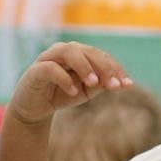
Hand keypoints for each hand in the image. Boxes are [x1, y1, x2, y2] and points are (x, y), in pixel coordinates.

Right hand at [7, 42, 130, 125]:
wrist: (34, 109)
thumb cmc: (62, 95)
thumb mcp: (86, 91)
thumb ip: (102, 84)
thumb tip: (125, 83)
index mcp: (78, 53)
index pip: (100, 55)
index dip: (115, 68)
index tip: (127, 84)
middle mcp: (63, 51)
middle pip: (87, 51)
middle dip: (103, 67)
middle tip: (114, 85)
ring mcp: (48, 58)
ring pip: (68, 52)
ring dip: (84, 66)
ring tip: (93, 83)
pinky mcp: (35, 70)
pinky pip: (50, 68)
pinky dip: (64, 79)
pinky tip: (73, 92)